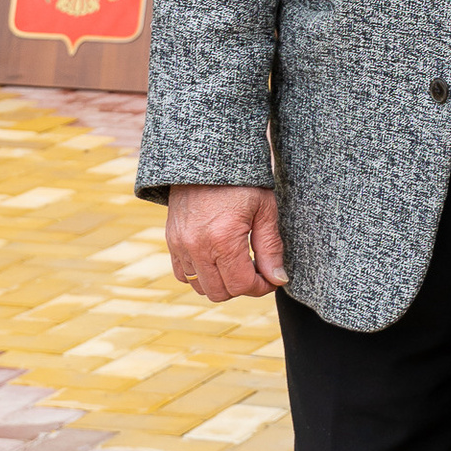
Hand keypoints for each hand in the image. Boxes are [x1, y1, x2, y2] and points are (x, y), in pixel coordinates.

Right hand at [167, 184, 286, 301]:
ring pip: (201, 287)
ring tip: (237, 264)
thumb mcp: (265, 209)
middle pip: (220, 293)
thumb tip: (278, 279)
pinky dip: (200, 275)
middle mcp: (197, 247)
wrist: (208, 158)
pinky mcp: (172, 241)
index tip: (272, 278)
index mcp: (223, 239)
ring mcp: (180, 245)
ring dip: (221, 283)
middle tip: (256, 270)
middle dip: (242, 287)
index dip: (262, 287)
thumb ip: (271, 248)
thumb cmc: (241, 181)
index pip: (242, 285)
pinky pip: (183, 275)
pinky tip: (217, 260)